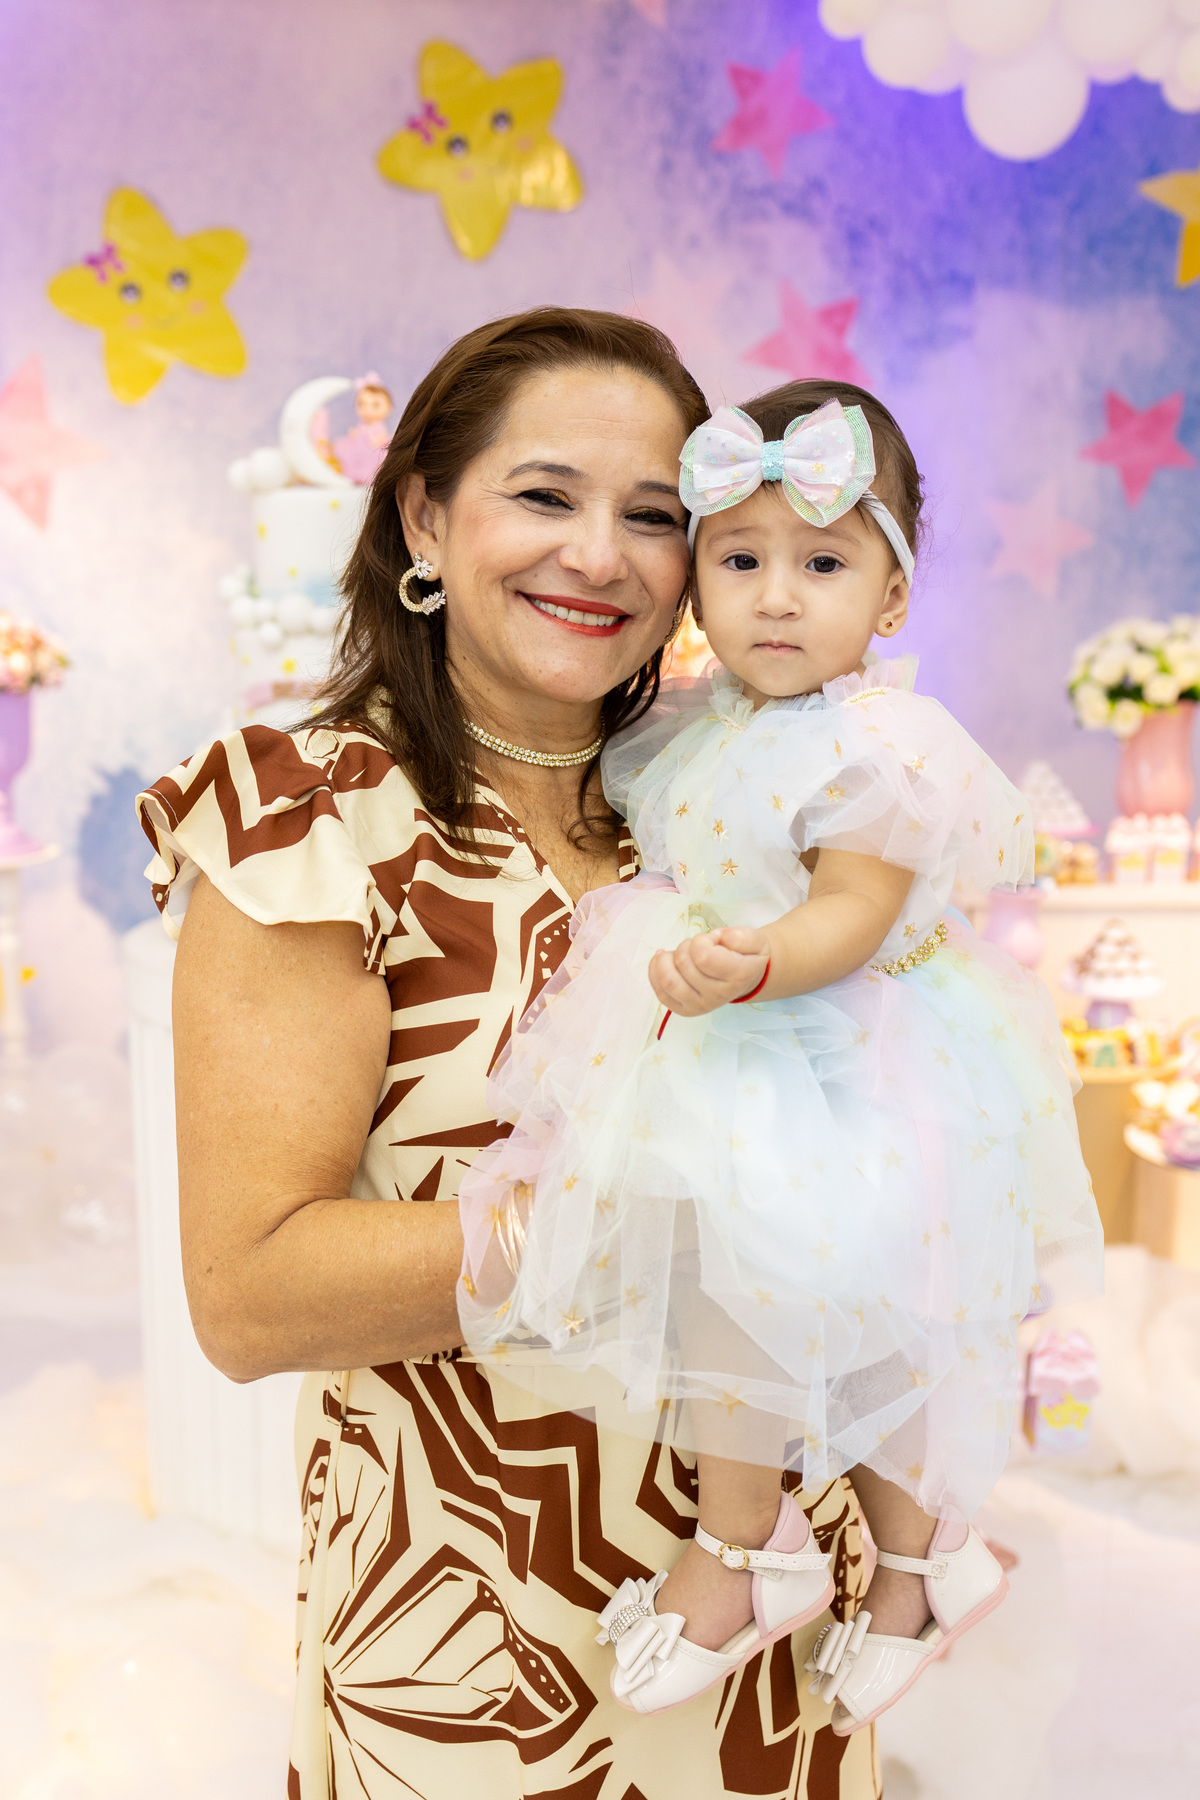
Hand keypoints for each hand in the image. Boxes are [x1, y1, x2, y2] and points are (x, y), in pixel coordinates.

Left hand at [648, 926, 769, 1017]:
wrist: (746, 978)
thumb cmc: (746, 956)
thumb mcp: (756, 940)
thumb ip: (741, 936)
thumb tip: (720, 937)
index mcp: (738, 976)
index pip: (703, 956)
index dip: (702, 940)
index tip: (712, 939)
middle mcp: (718, 996)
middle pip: (683, 964)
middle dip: (686, 946)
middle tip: (699, 947)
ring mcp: (700, 1006)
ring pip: (668, 980)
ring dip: (668, 959)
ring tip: (681, 954)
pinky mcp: (685, 1010)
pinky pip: (660, 992)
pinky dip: (656, 971)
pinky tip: (666, 960)